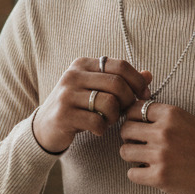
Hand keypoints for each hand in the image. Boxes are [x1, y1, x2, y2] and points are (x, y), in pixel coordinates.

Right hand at [33, 58, 151, 153]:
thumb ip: (122, 81)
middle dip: (128, 100)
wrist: (45, 127)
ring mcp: (67, 94)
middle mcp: (73, 75)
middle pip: (117, 83)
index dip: (137, 81)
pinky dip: (102, 128)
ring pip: (109, 103)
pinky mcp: (63, 114)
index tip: (144, 95)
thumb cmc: (77, 107)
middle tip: (125, 111)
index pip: (120, 65)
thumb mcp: (97, 90)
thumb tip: (149, 75)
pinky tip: (97, 129)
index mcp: (83, 64)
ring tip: (107, 120)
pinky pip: (97, 121)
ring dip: (114, 116)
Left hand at [119, 101, 194, 193]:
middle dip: (129, 138)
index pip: (135, 109)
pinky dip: (138, 175)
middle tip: (139, 145)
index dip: (133, 118)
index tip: (138, 127)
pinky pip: (132, 174)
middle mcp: (164, 132)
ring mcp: (161, 155)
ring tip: (145, 160)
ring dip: (132, 157)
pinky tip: (149, 174)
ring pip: (125, 152)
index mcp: (171, 114)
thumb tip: (136, 112)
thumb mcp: (189, 121)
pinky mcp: (160, 177)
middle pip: (126, 129)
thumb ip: (164, 116)